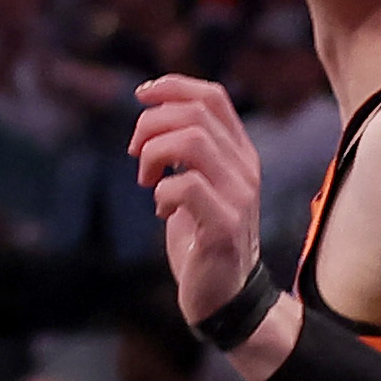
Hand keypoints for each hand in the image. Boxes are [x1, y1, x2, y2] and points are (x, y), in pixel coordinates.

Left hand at [130, 75, 282, 355]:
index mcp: (238, 154)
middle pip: (195, 114)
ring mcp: (239, 197)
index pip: (213, 97)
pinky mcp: (225, 226)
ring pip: (192, 142)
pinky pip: (186, 186)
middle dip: (150, 125)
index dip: (172, 86)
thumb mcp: (196, 182)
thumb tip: (153, 111)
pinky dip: (162, 192)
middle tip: (135, 155)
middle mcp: (245, 169)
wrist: (225, 294)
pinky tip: (161, 209)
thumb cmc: (201, 235)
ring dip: (154, 154)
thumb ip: (185, 150)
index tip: (140, 95)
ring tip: (147, 179)